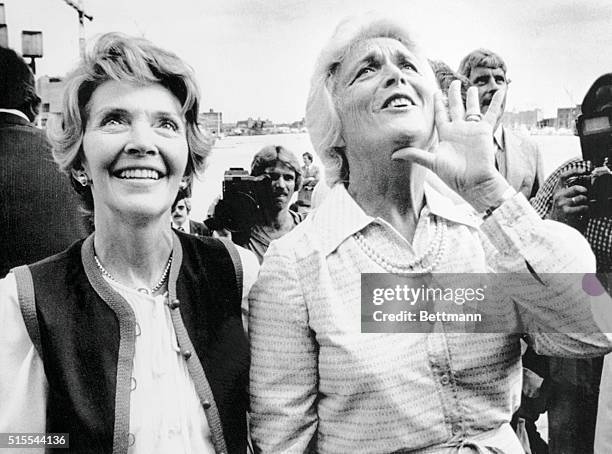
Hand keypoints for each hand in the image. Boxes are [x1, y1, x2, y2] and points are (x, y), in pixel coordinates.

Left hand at [392, 80, 510, 211]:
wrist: (474, 182)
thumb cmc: (453, 175)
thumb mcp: (432, 163)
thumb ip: (415, 155)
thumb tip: (393, 156)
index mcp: (446, 135)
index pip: (440, 115)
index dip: (438, 104)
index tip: (435, 92)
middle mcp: (459, 130)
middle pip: (455, 108)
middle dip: (453, 96)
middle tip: (452, 83)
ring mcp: (472, 129)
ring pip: (472, 109)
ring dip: (471, 98)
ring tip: (470, 86)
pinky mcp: (485, 131)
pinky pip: (492, 113)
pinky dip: (496, 102)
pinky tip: (501, 91)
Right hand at [549, 168, 588, 227]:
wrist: (557, 227)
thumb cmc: (563, 213)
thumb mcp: (563, 200)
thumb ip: (570, 192)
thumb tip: (584, 187)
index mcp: (557, 191)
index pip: (563, 176)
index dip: (574, 171)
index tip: (584, 170)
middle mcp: (558, 196)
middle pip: (576, 188)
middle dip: (584, 192)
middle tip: (586, 196)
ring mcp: (562, 203)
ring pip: (581, 197)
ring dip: (586, 202)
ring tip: (583, 207)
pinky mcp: (567, 211)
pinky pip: (583, 207)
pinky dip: (586, 210)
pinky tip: (582, 213)